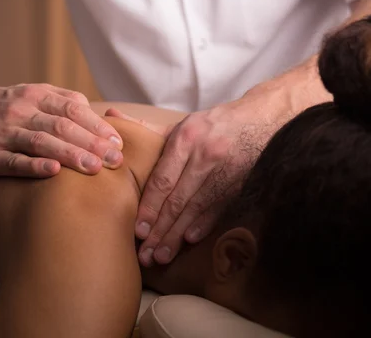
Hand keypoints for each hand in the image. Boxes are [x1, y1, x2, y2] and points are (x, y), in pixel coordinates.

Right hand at [0, 81, 123, 176]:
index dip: (97, 126)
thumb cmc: (0, 107)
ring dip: (71, 154)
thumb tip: (97, 115)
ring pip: (41, 142)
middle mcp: (19, 111)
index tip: (118, 142)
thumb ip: (61, 101)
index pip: (72, 109)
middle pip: (62, 126)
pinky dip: (34, 165)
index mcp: (33, 96)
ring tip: (95, 168)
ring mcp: (2, 133)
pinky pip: (13, 161)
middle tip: (115, 160)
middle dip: (92, 143)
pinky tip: (54, 171)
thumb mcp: (28, 95)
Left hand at [131, 96, 284, 266]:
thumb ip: (145, 128)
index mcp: (185, 139)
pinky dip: (203, 226)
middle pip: (178, 200)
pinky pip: (218, 209)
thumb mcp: (180, 125)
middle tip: (146, 253)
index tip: (139, 230)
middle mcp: (204, 156)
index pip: (163, 180)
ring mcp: (224, 172)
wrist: (260, 120)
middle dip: (160, 229)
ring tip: (161, 256)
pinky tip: (189, 241)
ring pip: (196, 209)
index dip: (150, 207)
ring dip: (177, 235)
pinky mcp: (239, 184)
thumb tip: (111, 116)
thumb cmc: (210, 126)